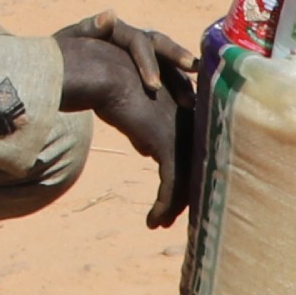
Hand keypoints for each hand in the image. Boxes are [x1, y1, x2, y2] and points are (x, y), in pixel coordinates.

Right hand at [57, 14, 201, 228]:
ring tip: (159, 223)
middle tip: (170, 216)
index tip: (174, 195)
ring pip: (187, 178)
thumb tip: (147, 149)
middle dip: (184, 195)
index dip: (186, 173)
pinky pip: (171, 183)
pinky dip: (164, 205)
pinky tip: (152, 221)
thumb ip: (145, 129)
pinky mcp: (166, 143)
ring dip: (173, 206)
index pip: (194, 147)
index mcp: (185, 108)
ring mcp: (180, 131)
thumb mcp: (132, 112)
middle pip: (195, 165)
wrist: (99, 71)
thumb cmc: (108, 83)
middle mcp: (189, 119)